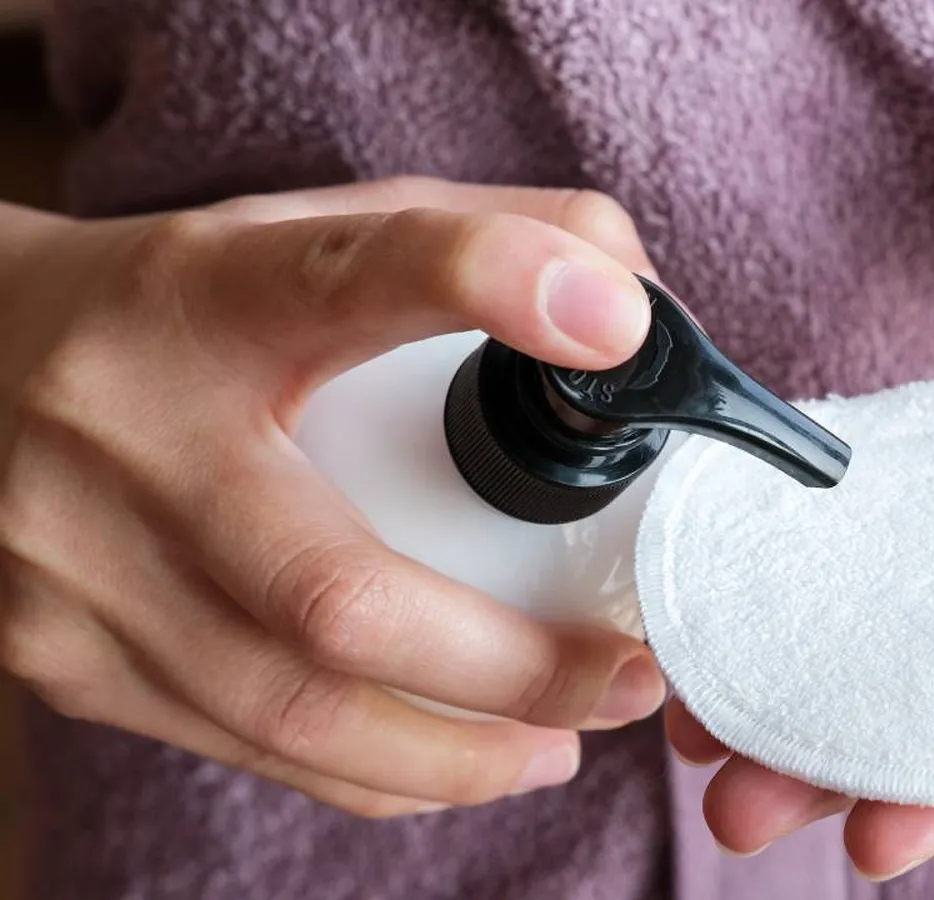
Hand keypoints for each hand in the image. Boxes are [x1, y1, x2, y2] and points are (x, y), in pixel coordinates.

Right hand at [0, 177, 671, 816]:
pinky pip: (253, 746)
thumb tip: (631, 303)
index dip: (484, 284)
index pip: (347, 271)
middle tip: (633, 674)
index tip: (617, 328)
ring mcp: (76, 565)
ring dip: (463, 751)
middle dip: (513, 665)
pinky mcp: (62, 658)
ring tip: (570, 737)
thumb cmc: (186, 300)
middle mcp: (123, 432)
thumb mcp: (307, 225)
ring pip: (295, 711)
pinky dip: (380, 769)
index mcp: (206, 294)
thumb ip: (474, 237)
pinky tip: (463, 757)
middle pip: (335, 593)